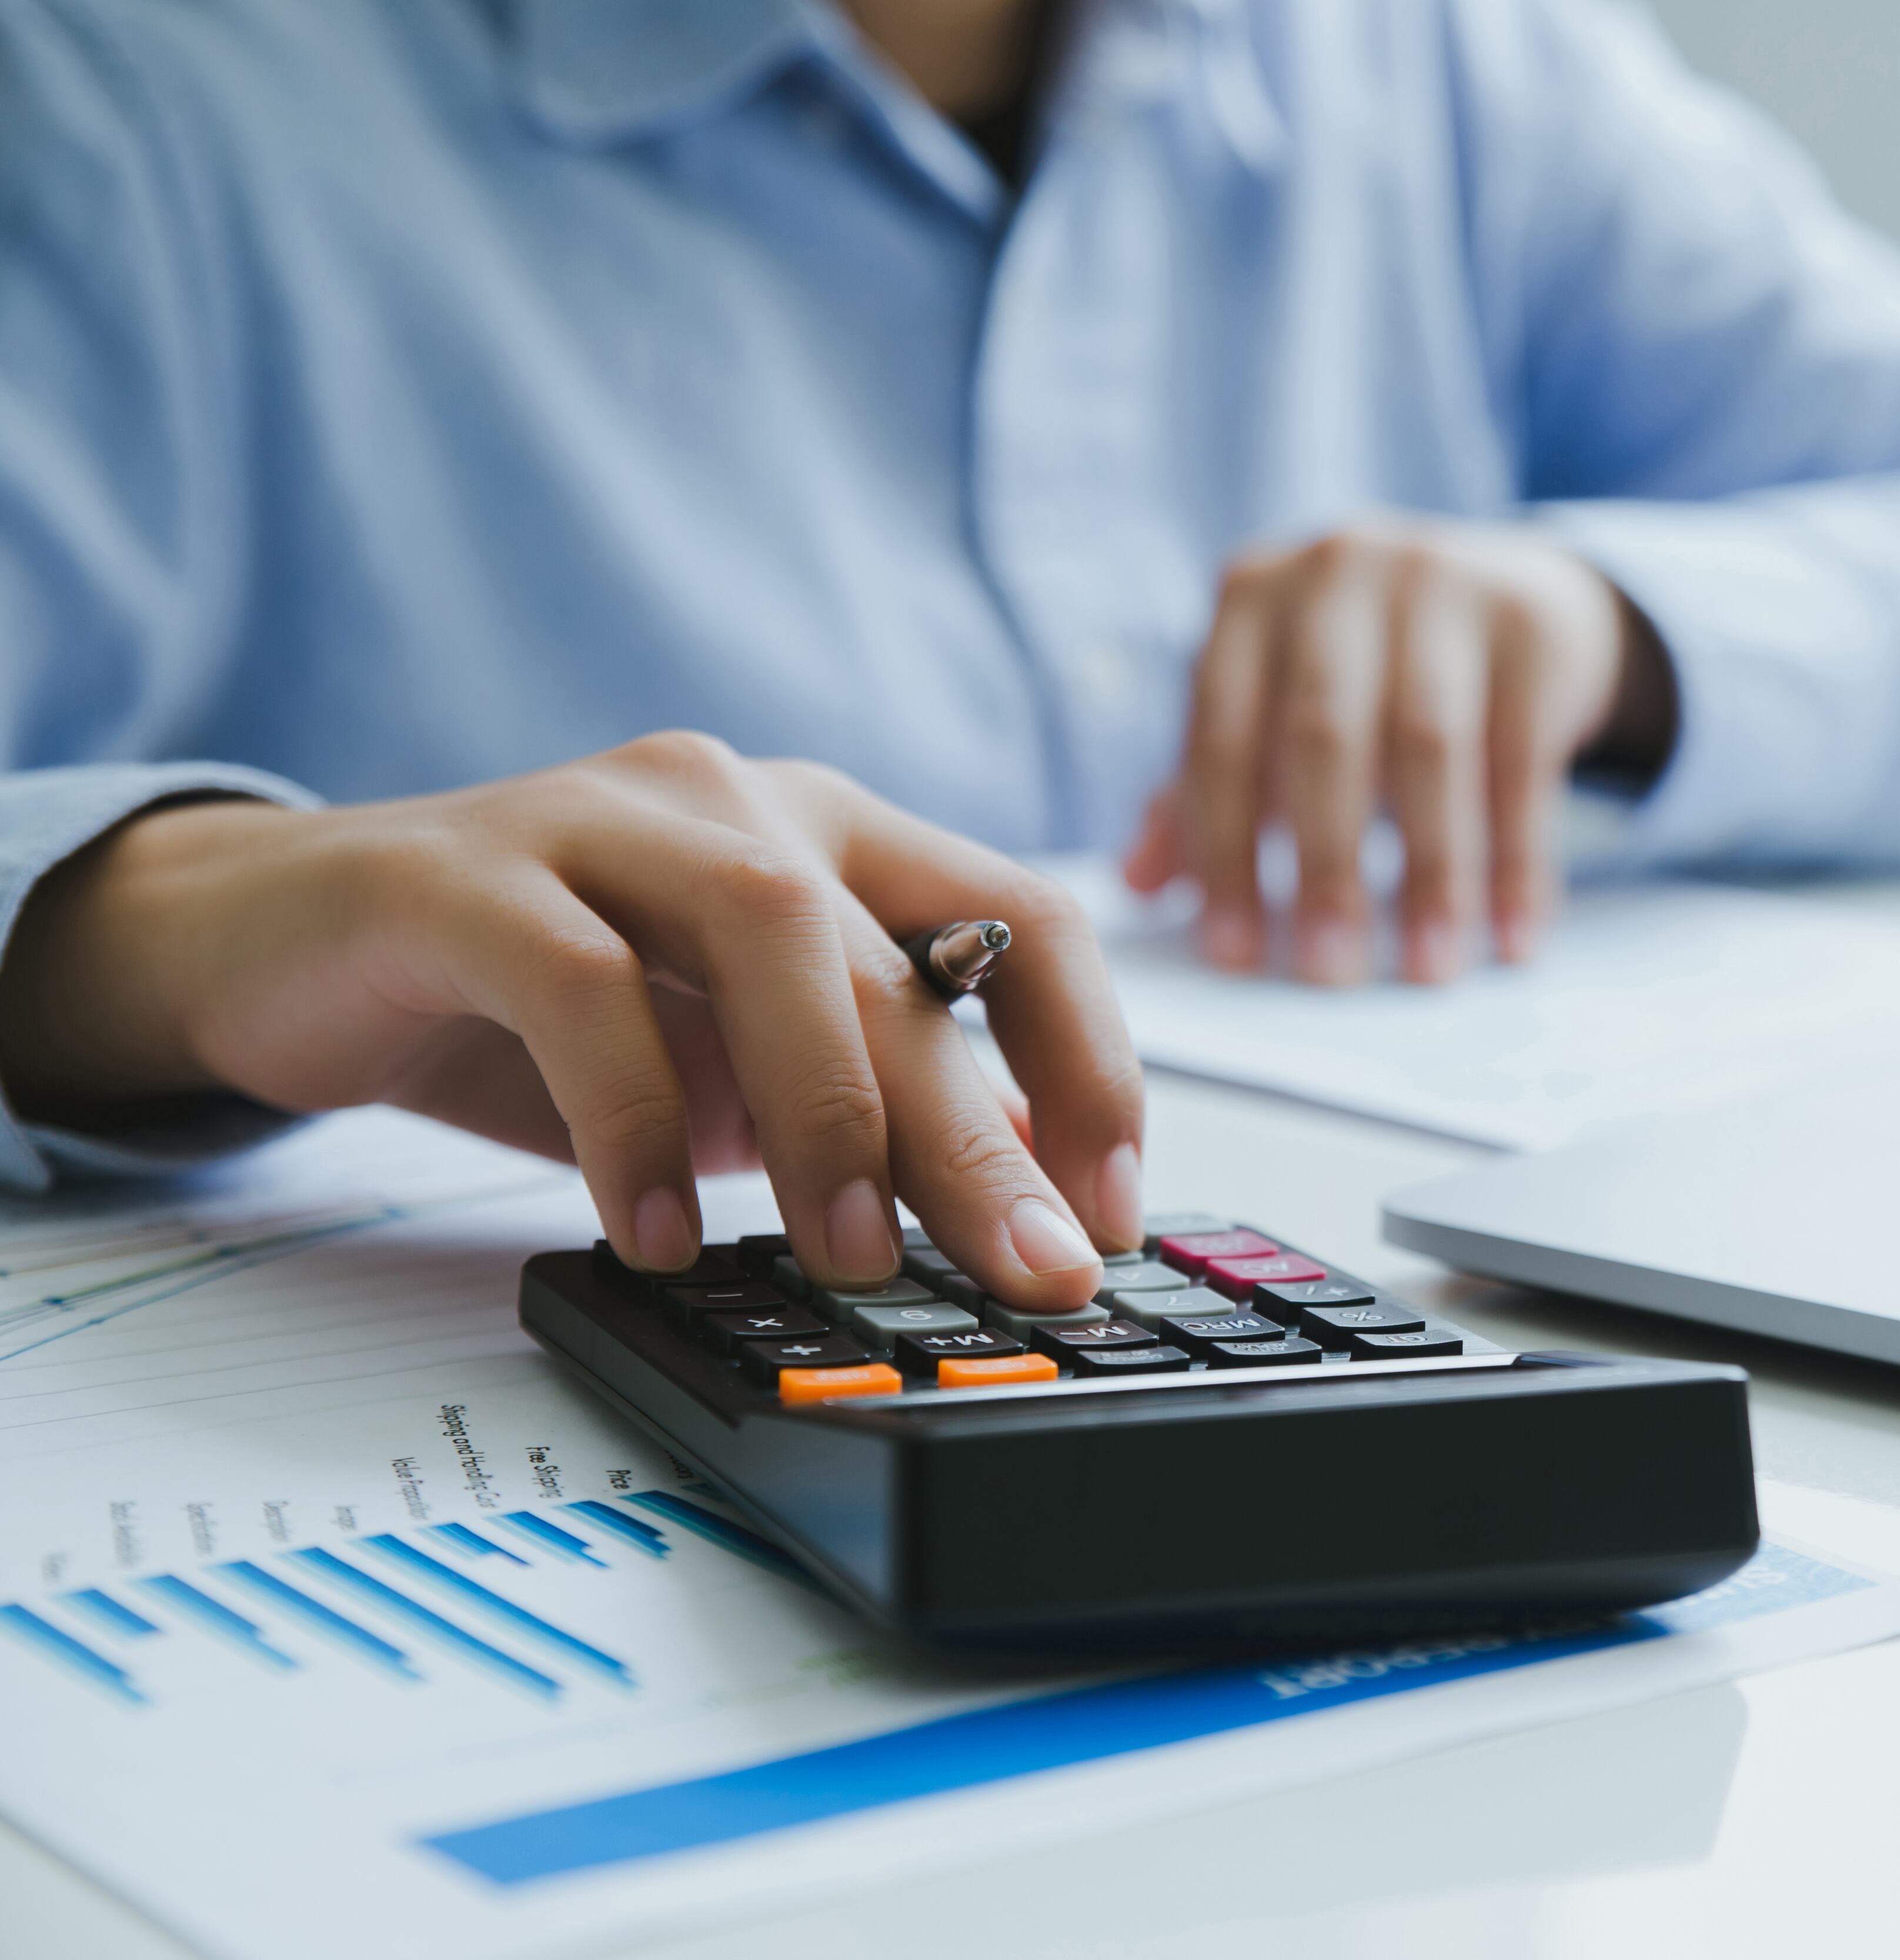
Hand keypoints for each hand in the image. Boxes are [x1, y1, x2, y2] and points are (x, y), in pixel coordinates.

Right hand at [0, 734, 1143, 1304]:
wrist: (287, 942)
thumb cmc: (541, 1013)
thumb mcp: (735, 1073)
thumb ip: (859, 1113)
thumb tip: (1014, 1219)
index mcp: (837, 839)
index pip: (1026, 925)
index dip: (1093, 1066)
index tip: (1113, 1211)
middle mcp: (745, 803)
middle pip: (904, 958)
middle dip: (985, 1134)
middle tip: (1033, 1270)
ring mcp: (607, 817)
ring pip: (772, 935)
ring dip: (830, 1112)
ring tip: (852, 1258)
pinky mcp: (468, 870)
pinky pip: (580, 982)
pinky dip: (633, 1116)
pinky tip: (656, 1236)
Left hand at [1122, 516, 1674, 984]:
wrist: (1509, 595)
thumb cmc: (1364, 676)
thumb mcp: (1276, 713)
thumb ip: (1208, 789)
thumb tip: (1139, 883)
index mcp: (1251, 597)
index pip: (1220, 735)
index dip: (1225, 850)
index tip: (1236, 955)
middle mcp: (1338, 571)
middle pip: (1322, 737)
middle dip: (1324, 867)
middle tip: (1331, 974)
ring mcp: (1441, 582)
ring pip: (1429, 748)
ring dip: (1429, 872)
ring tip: (1429, 969)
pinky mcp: (1531, 620)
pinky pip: (1521, 760)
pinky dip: (1517, 859)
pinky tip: (1512, 937)